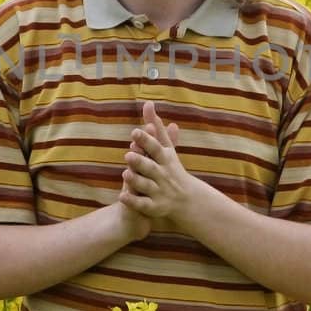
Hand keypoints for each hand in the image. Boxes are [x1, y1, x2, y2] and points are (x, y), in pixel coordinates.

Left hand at [119, 101, 199, 226]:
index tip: (135, 131)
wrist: (188, 199)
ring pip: (146, 186)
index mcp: (166, 159)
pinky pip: (143, 205)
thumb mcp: (166, 148)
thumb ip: (156, 127)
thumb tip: (148, 103)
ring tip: (125, 174)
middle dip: (141, 161)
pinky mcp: (155, 207)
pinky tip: (122, 196)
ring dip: (136, 181)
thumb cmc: (172, 168)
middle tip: (128, 155)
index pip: (156, 148)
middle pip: (151, 168)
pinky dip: (133, 201)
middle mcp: (163, 175)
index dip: (146, 141)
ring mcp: (160, 192)